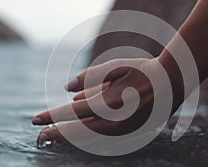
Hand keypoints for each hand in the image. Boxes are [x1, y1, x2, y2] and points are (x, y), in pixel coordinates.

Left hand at [32, 58, 181, 146]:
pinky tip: (78, 136)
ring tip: (55, 138)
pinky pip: (103, 140)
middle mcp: (115, 122)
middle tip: (41, 136)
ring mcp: (123, 131)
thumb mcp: (115, 67)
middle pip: (78, 133)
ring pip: (89, 140)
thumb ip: (89, 77)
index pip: (72, 114)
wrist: (171, 83)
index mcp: (110, 103)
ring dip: (70, 139)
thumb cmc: (142, 71)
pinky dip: (87, 139)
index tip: (36, 120)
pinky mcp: (130, 134)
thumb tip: (67, 89)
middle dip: (57, 135)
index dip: (52, 117)